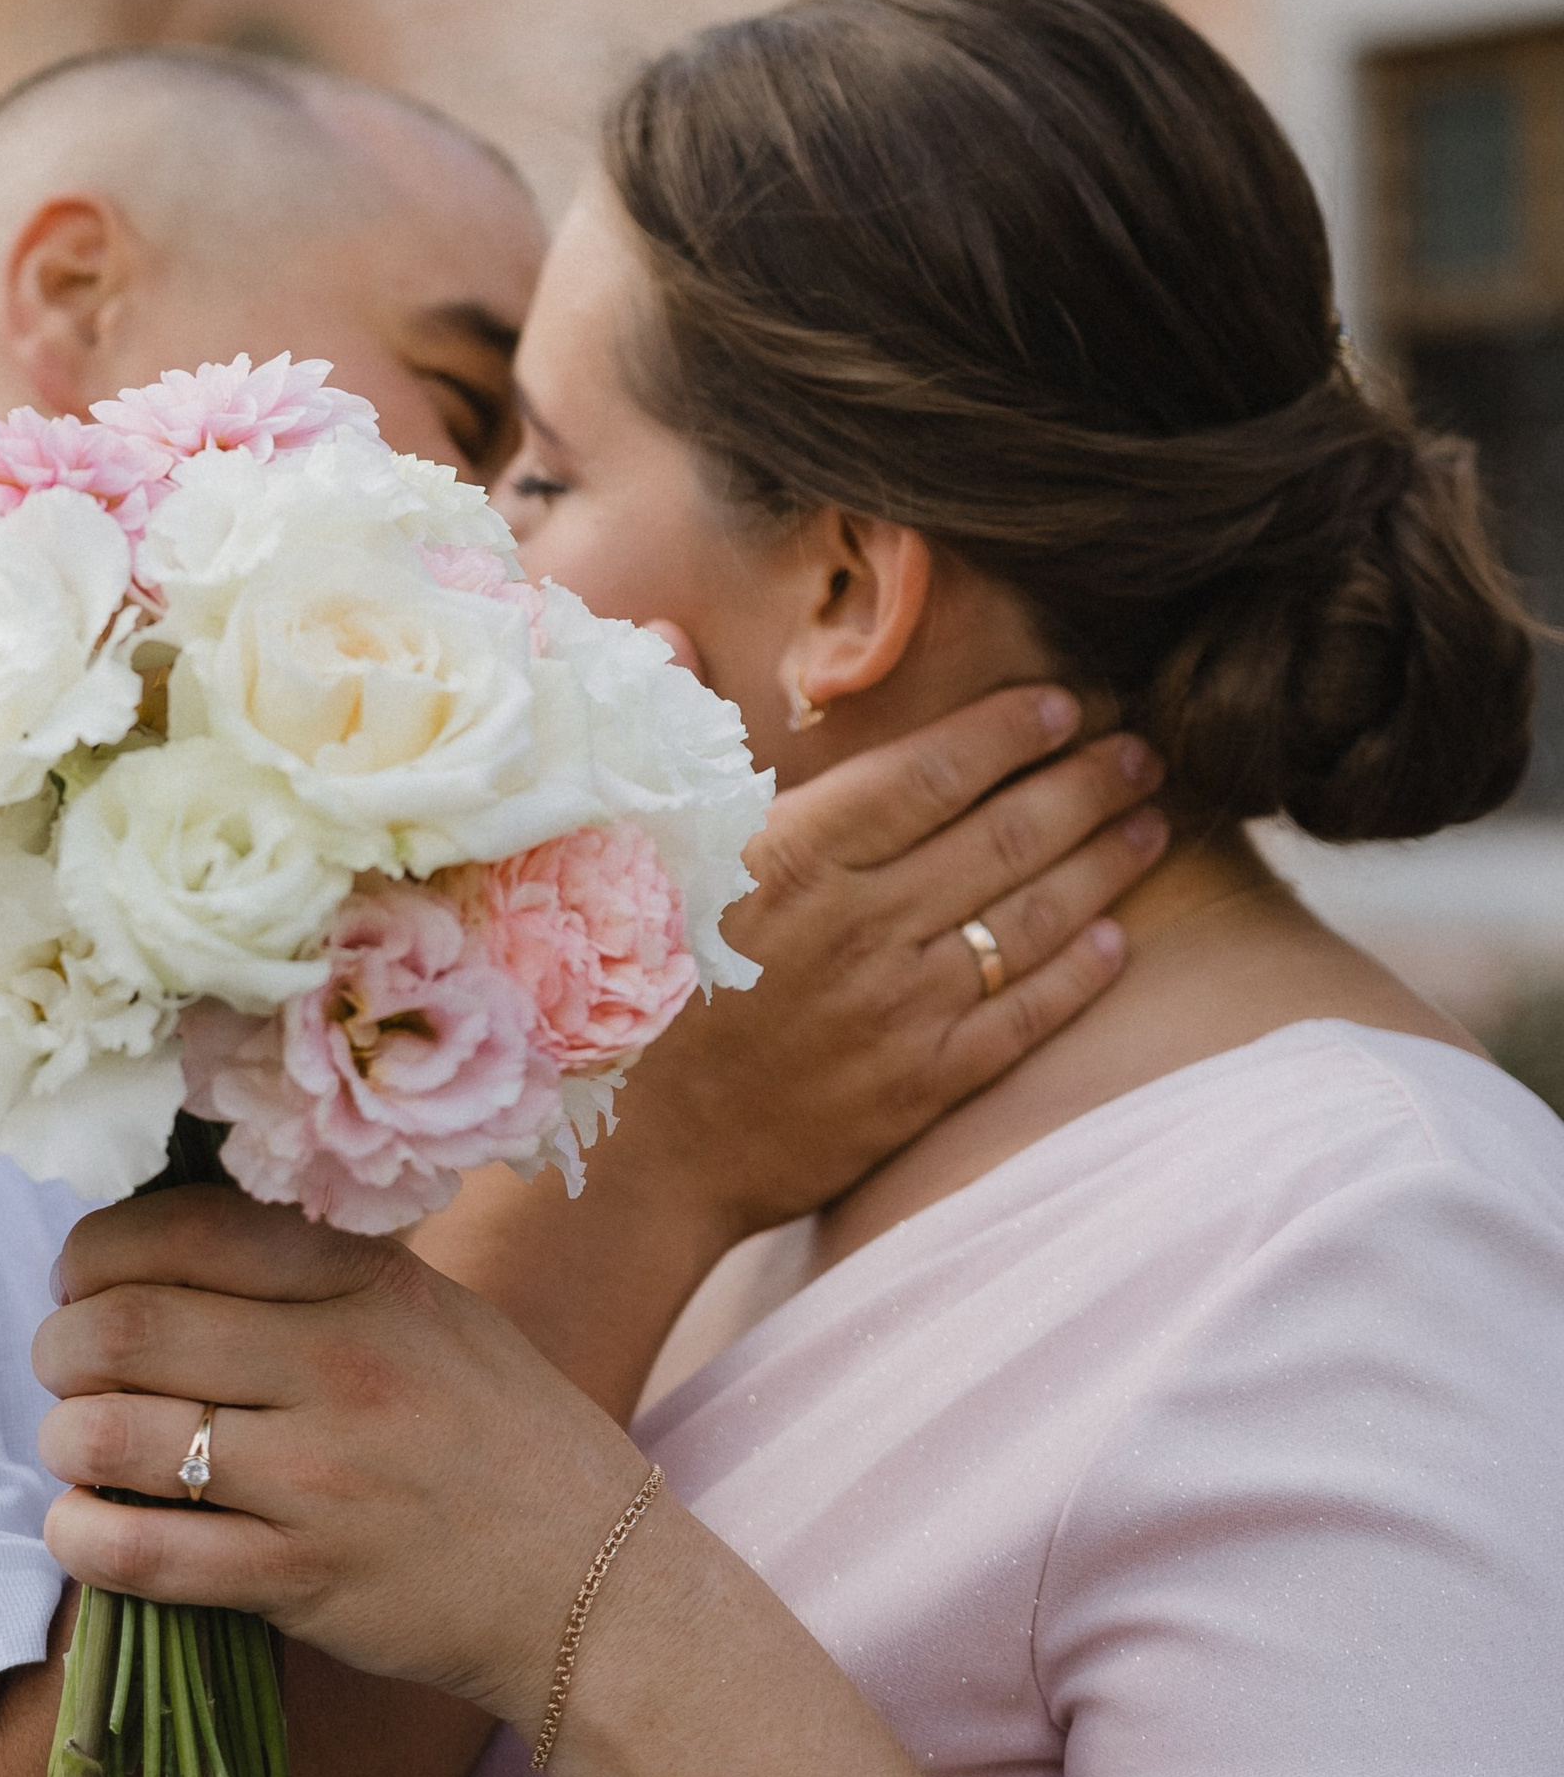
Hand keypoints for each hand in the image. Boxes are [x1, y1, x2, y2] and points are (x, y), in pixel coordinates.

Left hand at [37, 1187, 614, 1730]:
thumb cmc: (500, 1435)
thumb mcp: (432, 1311)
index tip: (81, 1276)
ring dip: (63, 1437)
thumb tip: (169, 1237)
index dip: (99, 1249)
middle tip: (62, 1362)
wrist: (595, 1585)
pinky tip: (83, 1527)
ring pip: (115, 1436)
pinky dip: (82, 1537)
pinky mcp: (303, 1582)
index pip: (187, 1228)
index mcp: (368, 1281)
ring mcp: (320, 1479)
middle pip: (128, 1326)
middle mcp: (341, 1365)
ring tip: (76, 1443)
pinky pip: (145, 1554)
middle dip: (60, 1343)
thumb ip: (316, 1270)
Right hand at [646, 683, 1166, 1244]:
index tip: (1067, 701)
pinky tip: (1118, 938)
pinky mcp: (919, 1086)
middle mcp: (858, 923)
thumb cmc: (624, 983)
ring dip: (1104, 863)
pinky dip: (1079, 974)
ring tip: (1152, 823)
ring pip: (1030, 917)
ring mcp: (897, 1008)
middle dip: (1086, 783)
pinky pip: (1023, 1017)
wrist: (633, 1152)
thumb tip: (664, 624)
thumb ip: (669, 723)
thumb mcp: (631, 842)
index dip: (1009, 730)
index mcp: (791, 853)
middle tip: (1143, 750)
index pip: (928, 771)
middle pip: (1002, 833)